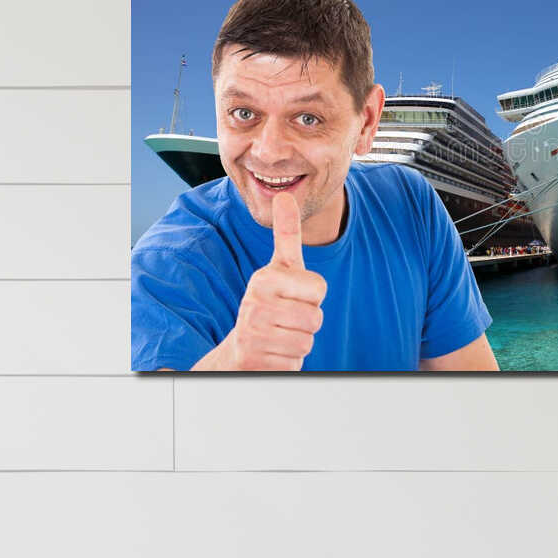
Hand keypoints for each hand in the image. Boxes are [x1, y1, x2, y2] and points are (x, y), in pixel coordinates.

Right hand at [199, 191, 325, 370]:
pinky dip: (289, 361)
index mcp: (264, 279)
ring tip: (279, 335)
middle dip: (306, 322)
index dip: (312, 296)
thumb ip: (286, 234)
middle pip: (316, 318)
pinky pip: (296, 363)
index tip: (291, 296)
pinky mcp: (256, 361)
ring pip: (308, 341)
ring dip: (298, 342)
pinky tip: (273, 352)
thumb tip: (284, 195)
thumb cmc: (268, 304)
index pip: (319, 288)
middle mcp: (255, 304)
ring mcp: (254, 334)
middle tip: (285, 319)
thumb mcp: (278, 268)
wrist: (239, 349)